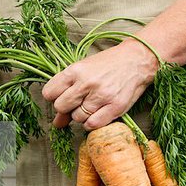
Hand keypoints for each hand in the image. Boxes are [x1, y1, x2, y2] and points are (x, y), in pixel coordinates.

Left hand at [42, 39, 158, 129]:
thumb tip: (56, 122)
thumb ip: (67, 92)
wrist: (136, 60)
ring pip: (77, 118)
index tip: (63, 95)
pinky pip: (92, 125)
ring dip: (81, 115)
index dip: (54, 97)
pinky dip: (91, 123)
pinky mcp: (115, 107)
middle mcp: (86, 83)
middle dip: (66, 108)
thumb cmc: (107, 65)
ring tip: (92, 103)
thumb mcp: (83, 71)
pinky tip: (97, 113)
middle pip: (61, 107)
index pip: (49, 93)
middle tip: (78, 101)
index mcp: (75, 70)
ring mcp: (101, 96)